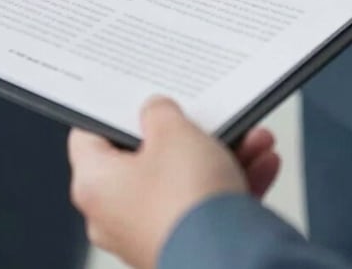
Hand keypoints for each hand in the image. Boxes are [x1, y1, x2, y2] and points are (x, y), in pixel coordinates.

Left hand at [68, 97, 280, 268]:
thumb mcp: (173, 131)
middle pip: (147, 158)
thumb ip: (159, 112)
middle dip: (185, 133)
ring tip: (251, 137)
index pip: (89, 136)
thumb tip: (156, 111)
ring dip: (219, 154)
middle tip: (201, 115)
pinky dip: (232, 182)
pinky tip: (262, 163)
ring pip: (184, 180)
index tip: (135, 97)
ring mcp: (151, 233)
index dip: (113, 111)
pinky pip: (206, 205)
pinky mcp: (185, 246)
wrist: (228, 259)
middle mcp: (115, 215)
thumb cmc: (186, 202)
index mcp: (94, 184)